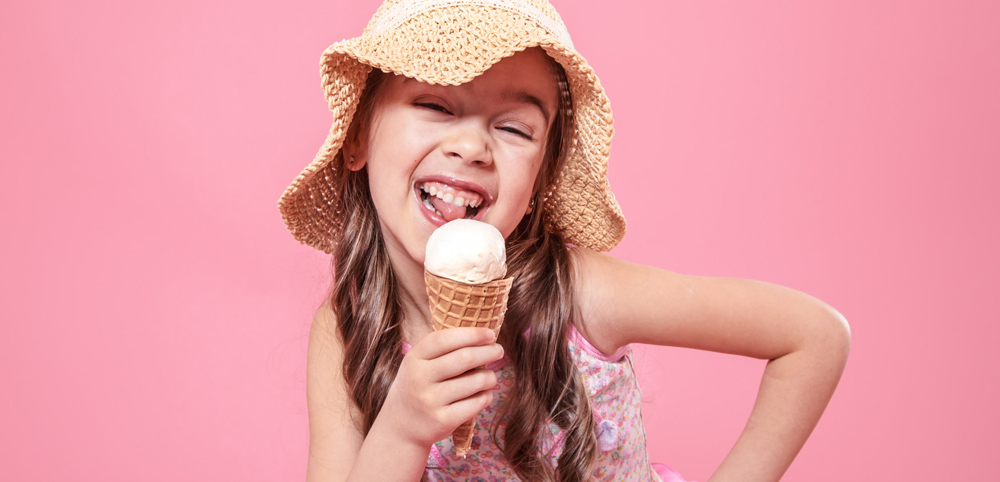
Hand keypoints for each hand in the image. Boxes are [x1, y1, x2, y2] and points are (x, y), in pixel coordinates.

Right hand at [377, 327, 503, 447]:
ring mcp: (430, 401)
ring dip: (490, 377)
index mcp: (414, 358)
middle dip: (488, 352)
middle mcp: (420, 378)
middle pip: (465, 358)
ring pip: (476, 381)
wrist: (400, 427)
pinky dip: (486, 396)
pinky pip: (476, 403)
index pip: (445, 339)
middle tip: (498, 351)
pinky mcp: (443, 420)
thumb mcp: (418, 364)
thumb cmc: (417, 387)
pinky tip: (484, 394)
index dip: (472, 334)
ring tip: (490, 377)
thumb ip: (442, 349)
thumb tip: (482, 336)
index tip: (490, 334)